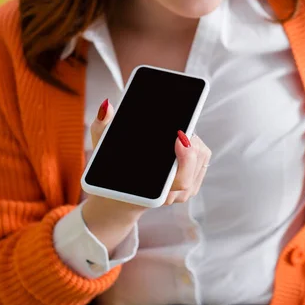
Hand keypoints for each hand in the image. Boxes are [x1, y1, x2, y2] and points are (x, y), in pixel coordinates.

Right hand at [82, 99, 211, 253]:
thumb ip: (101, 127)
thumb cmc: (111, 173)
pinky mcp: (191, 186)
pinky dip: (198, 148)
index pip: (179, 180)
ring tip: (181, 132)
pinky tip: (187, 140)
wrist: (122, 197)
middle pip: (192, 167)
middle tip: (180, 128)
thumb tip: (106, 106)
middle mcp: (169, 196)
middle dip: (190, 144)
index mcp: (151, 194)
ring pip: (200, 163)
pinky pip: (203, 162)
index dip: (185, 159)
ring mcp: (182, 194)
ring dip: (194, 144)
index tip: (181, 136)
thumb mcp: (101, 148)